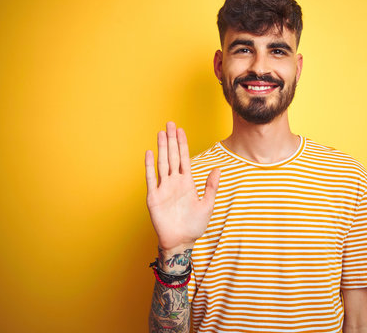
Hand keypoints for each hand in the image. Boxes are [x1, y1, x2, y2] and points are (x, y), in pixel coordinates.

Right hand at [145, 122, 219, 252]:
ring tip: (161, 133)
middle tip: (169, 123)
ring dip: (162, 148)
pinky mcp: (154, 197)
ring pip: (162, 163)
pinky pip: (151, 178)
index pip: (184, 158)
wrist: (181, 242)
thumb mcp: (207, 205)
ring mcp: (163, 188)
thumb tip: (217, 169)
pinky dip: (150, 166)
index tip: (180, 130)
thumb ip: (211, 187)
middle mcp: (174, 182)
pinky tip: (150, 153)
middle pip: (173, 156)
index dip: (182, 144)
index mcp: (187, 182)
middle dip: (171, 140)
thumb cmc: (194, 226)